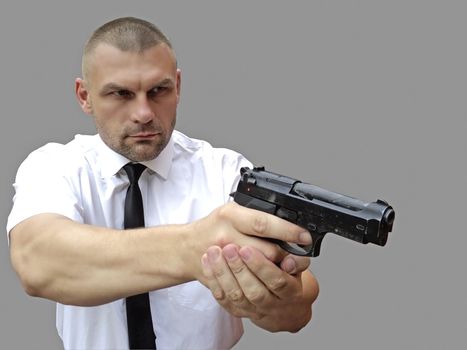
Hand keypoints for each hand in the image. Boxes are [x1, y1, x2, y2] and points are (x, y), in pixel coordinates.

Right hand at [190, 202, 311, 281]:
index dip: (287, 231)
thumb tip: (289, 225)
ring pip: (258, 271)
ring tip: (287, 269)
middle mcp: (224, 236)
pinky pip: (246, 285)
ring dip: (277, 272)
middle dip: (287, 256)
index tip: (304, 237)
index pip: (263, 223)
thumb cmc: (215, 226)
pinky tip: (269, 281)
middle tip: (299, 257)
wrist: (186, 248)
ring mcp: (221, 259)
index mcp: (230, 215)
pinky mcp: (220, 276)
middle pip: (266, 250)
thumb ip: (257, 217)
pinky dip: (261, 285)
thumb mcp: (234, 212)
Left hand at [201, 244, 318, 332]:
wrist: (286, 310)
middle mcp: (272, 305)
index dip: (261, 266)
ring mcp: (254, 311)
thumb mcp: (300, 270)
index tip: (248, 248)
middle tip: (229, 248)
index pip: (276, 281)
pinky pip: (222, 298)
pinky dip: (213, 280)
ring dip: (222, 273)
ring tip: (214, 252)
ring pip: (236, 296)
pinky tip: (207, 261)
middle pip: (254, 291)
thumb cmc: (290, 280)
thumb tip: (291, 260)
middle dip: (239, 269)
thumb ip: (296, 262)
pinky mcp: (238, 311)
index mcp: (290, 293)